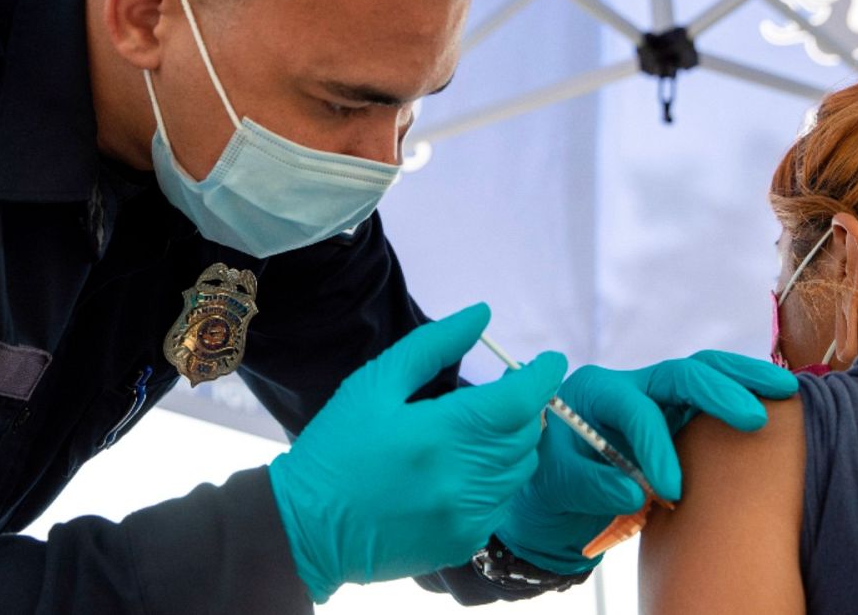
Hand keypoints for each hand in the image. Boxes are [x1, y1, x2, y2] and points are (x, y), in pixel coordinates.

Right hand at [268, 304, 565, 602]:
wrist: (308, 527)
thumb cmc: (337, 448)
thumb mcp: (375, 384)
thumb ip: (433, 347)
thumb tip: (482, 315)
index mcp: (442, 432)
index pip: (520, 399)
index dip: (543, 376)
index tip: (549, 360)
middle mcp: (464, 478)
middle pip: (527, 434)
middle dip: (526, 407)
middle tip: (506, 392)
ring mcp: (468, 515)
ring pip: (521, 470)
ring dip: (514, 443)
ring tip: (482, 430)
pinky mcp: (465, 542)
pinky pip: (503, 503)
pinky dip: (497, 480)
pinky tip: (464, 470)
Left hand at [496, 350, 798, 572]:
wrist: (553, 495)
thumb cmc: (548, 486)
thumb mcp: (555, 487)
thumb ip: (590, 486)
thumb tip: (634, 493)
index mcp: (594, 393)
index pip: (634, 408)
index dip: (656, 447)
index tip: (671, 491)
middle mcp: (631, 385)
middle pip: (680, 373)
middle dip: (719, 392)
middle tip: (756, 418)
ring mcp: (658, 397)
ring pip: (706, 374)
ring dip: (746, 380)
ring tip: (786, 390)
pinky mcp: (679, 415)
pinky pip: (713, 398)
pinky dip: (743, 396)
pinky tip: (779, 405)